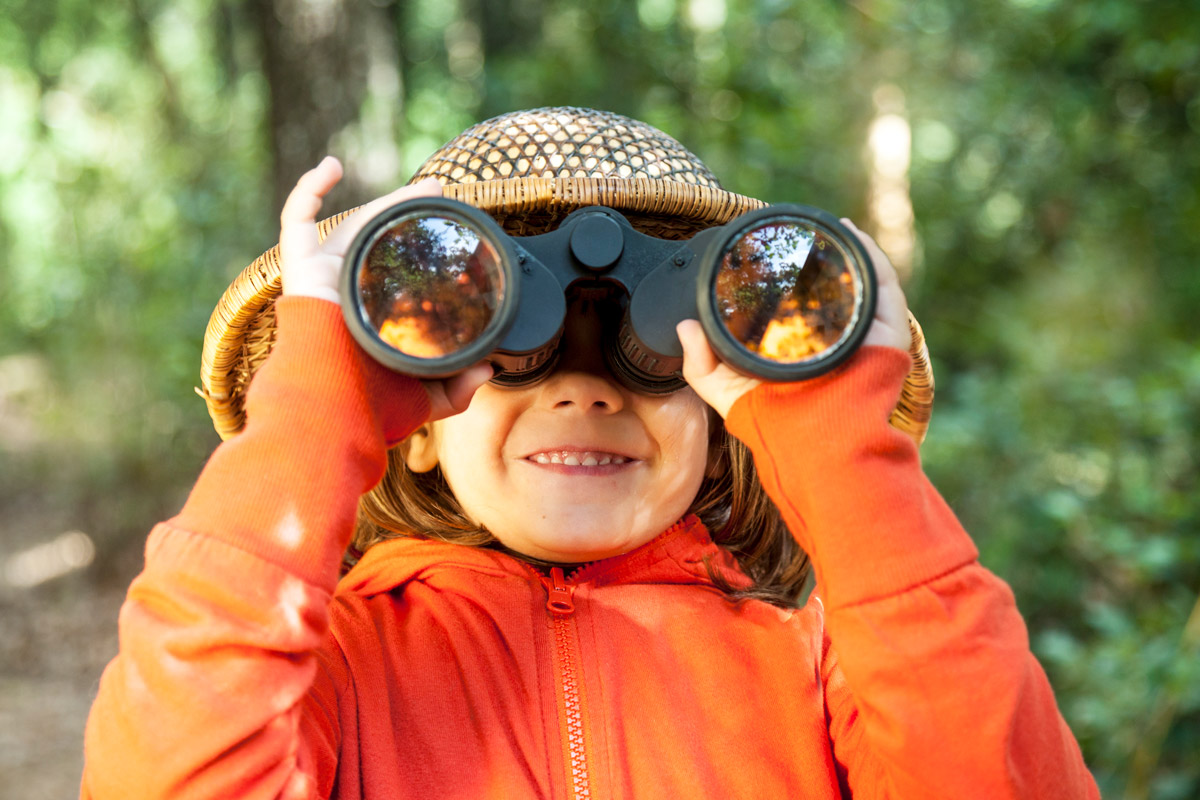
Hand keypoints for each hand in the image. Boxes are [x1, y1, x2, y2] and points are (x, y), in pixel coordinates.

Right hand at [277, 157, 491, 421]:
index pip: (396, 279)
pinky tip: (331, 166)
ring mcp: (323, 278)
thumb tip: (490, 369)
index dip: (419, 255)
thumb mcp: (423, 398)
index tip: (451, 238)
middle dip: (409, 216)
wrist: (336, 404)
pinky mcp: (300, 267)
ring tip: (424, 186)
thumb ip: (457, 389)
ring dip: (386, 202)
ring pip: (352, 227)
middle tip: (441, 195)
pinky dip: (308, 189)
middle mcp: (347, 297)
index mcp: (371, 321)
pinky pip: (296, 219)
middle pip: (378, 244)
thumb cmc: (369, 406)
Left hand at [677, 219, 910, 418]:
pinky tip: (852, 235)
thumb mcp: (725, 390)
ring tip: (831, 225)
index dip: (792, 280)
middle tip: (805, 235)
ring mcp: (861, 335)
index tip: (776, 255)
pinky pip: (884, 288)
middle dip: (824, 261)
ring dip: (849, 251)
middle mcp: (833, 340)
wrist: (807, 436)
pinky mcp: (885, 333)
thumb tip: (684, 326)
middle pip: (834, 293)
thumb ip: (700, 362)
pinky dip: (871, 257)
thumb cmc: (771, 419)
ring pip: (860, 284)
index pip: (801, 309)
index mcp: (802, 351)